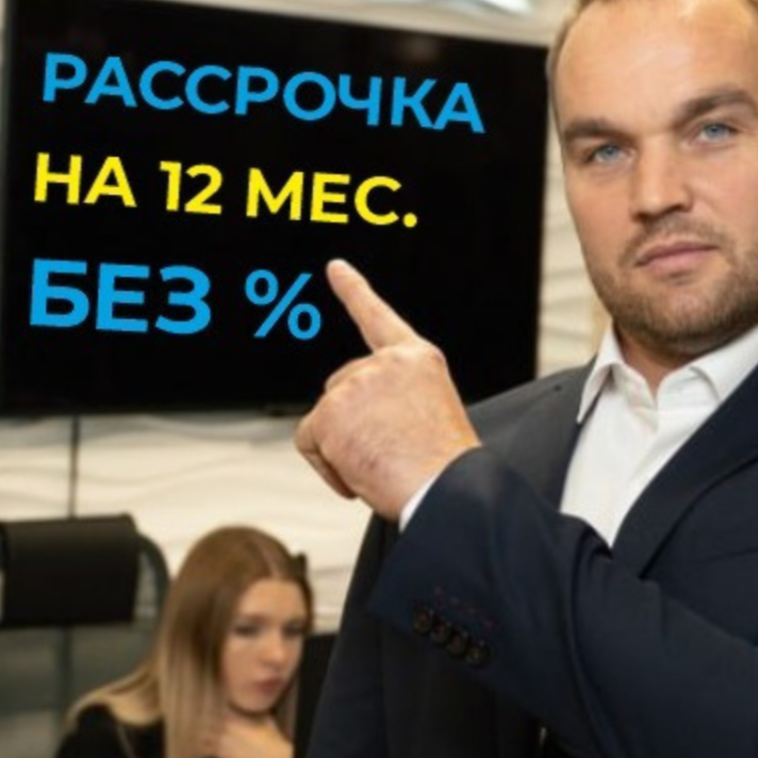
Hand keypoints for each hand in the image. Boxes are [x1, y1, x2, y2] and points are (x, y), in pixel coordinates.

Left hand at [293, 261, 477, 519]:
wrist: (448, 490)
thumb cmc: (445, 469)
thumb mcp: (431, 417)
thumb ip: (395, 403)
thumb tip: (360, 424)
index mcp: (419, 360)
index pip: (377, 318)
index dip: (353, 291)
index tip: (335, 268)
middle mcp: (386, 363)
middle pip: (341, 389)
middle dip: (350, 423)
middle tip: (387, 453)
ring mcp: (356, 383)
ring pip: (326, 420)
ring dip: (343, 449)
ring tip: (383, 465)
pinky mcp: (331, 411)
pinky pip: (309, 443)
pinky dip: (327, 466)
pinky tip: (360, 475)